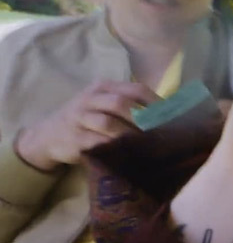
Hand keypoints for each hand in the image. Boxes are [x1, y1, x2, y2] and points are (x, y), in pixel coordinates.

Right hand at [16, 81, 159, 170]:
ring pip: (109, 123)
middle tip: (164, 133)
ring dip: (132, 135)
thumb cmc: (86, 120)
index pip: (136, 90)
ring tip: (150, 145)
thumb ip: (130, 106)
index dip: (157, 103)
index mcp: (103, 88)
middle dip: (146, 118)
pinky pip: (98, 143)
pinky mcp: (74, 139)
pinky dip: (115, 148)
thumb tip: (169, 117)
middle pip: (122, 103)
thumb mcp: (103, 105)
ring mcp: (80, 118)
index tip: (174, 117)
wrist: (48, 136)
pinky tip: (130, 154)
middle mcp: (91, 99)